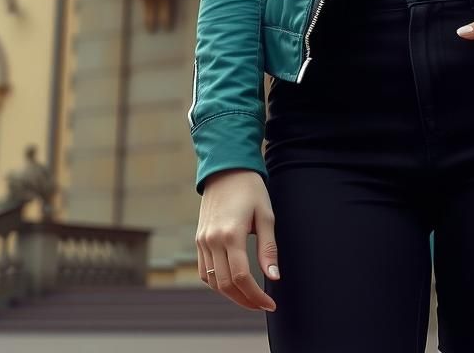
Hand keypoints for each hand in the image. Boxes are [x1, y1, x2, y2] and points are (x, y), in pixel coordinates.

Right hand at [196, 169, 278, 311]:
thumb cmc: (250, 189)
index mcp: (231, 234)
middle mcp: (212, 240)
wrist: (226, 168)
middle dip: (245, 300)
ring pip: (213, 282)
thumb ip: (268, 248)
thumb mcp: (266, 215)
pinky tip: (232, 284)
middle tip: (263, 305)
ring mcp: (203, 241)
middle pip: (226, 285)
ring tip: (250, 298)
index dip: (256, 296)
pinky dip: (217, 283)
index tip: (271, 303)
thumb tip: (274, 278)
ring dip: (231, 295)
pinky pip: (204, 271)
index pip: (241, 277)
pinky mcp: (199, 239)